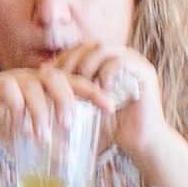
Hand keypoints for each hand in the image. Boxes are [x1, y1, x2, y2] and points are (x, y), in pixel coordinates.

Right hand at [0, 61, 105, 166]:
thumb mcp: (28, 132)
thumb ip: (48, 142)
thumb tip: (70, 163)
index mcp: (43, 86)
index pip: (73, 82)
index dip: (93, 91)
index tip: (111, 107)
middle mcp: (30, 78)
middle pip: (56, 78)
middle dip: (67, 100)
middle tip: (70, 125)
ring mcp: (11, 80)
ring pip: (33, 85)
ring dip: (41, 111)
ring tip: (43, 136)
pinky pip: (10, 91)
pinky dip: (19, 109)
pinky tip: (21, 128)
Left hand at [62, 43, 187, 183]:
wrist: (140, 142)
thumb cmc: (111, 125)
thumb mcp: (85, 101)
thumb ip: (71, 86)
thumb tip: (42, 72)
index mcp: (108, 60)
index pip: (82, 47)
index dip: (65, 57)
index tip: (50, 73)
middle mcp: (122, 56)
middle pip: (91, 44)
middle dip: (73, 59)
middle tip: (63, 78)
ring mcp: (135, 61)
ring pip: (105, 48)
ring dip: (88, 65)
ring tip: (82, 84)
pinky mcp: (146, 72)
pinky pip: (123, 61)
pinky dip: (108, 72)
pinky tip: (102, 88)